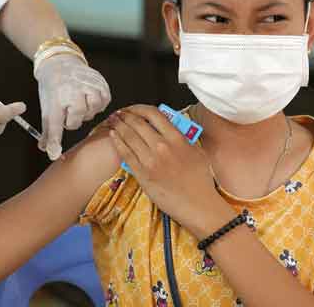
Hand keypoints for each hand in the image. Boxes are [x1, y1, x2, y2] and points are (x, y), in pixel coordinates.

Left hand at [35, 54, 110, 159]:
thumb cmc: (54, 89)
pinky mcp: (101, 83)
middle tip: (68, 109)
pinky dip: (98, 103)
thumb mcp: (47, 108)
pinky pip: (104, 102)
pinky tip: (90, 98)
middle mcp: (72, 92)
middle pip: (76, 121)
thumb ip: (49, 131)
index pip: (54, 125)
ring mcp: (88, 86)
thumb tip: (46, 151)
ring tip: (80, 103)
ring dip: (87, 111)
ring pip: (93, 112)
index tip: (54, 153)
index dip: (54, 141)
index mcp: (55, 99)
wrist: (61, 64)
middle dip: (72, 119)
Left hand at [107, 105, 227, 235]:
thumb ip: (183, 138)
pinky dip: (117, 142)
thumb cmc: (200, 181)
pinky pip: (125, 153)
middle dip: (124, 115)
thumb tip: (171, 128)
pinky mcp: (142, 174)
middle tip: (119, 113)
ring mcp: (150, 160)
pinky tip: (113, 136)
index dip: (139, 108)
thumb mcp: (197, 152)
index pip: (153, 114)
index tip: (133, 109)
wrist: (197, 204)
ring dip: (118, 126)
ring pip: (128, 136)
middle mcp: (162, 146)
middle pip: (137, 123)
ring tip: (113, 122)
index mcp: (177, 139)